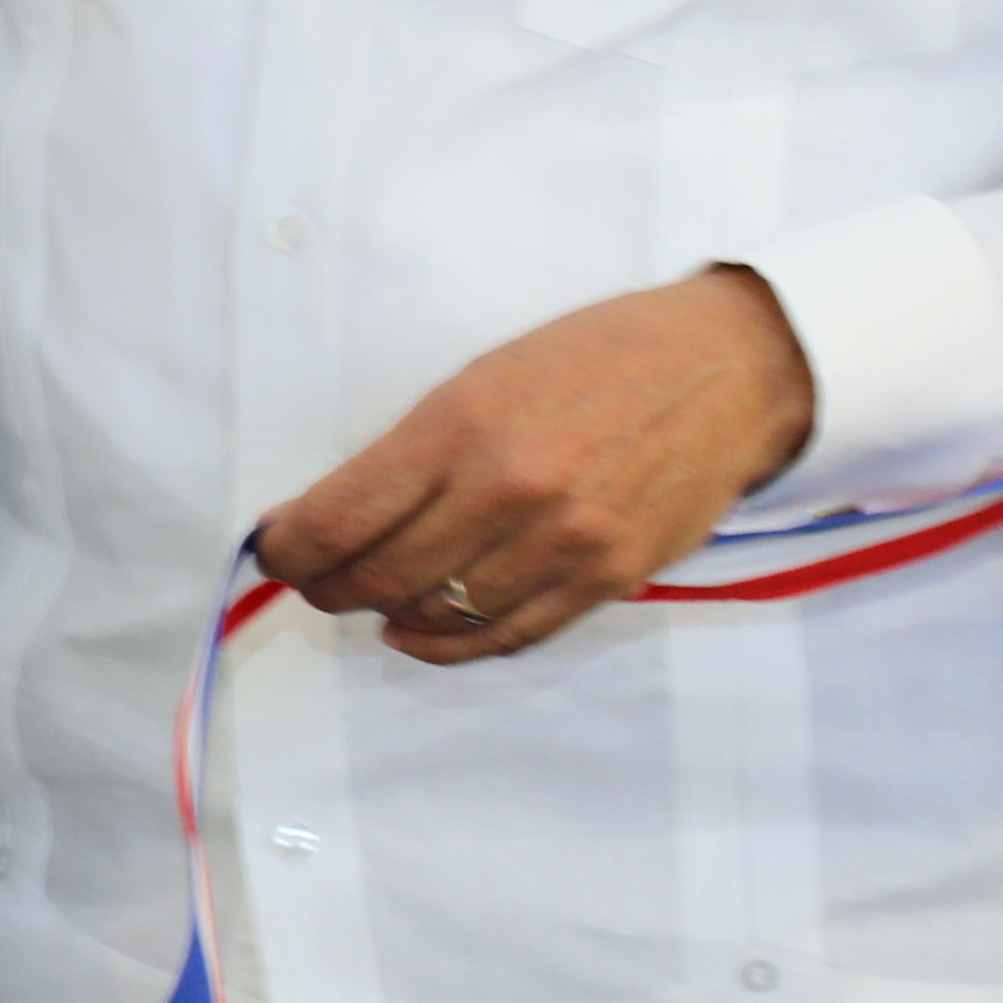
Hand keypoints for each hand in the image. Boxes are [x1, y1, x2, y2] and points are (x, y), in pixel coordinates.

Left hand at [255, 265, 818, 663]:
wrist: (730, 369)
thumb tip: (328, 513)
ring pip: (437, 614)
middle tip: (314, 577)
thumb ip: (410, 451)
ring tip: (367, 597)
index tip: (272, 548)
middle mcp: (509, 490)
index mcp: (462, 425)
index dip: (289, 548)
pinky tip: (419, 630)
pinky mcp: (609, 579)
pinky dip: (450, 643)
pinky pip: (508, 635)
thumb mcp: (482, 377)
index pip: (340, 517)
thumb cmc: (595, 359)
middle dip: (328, 585)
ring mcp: (564, 543)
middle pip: (379, 575)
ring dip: (385, 613)